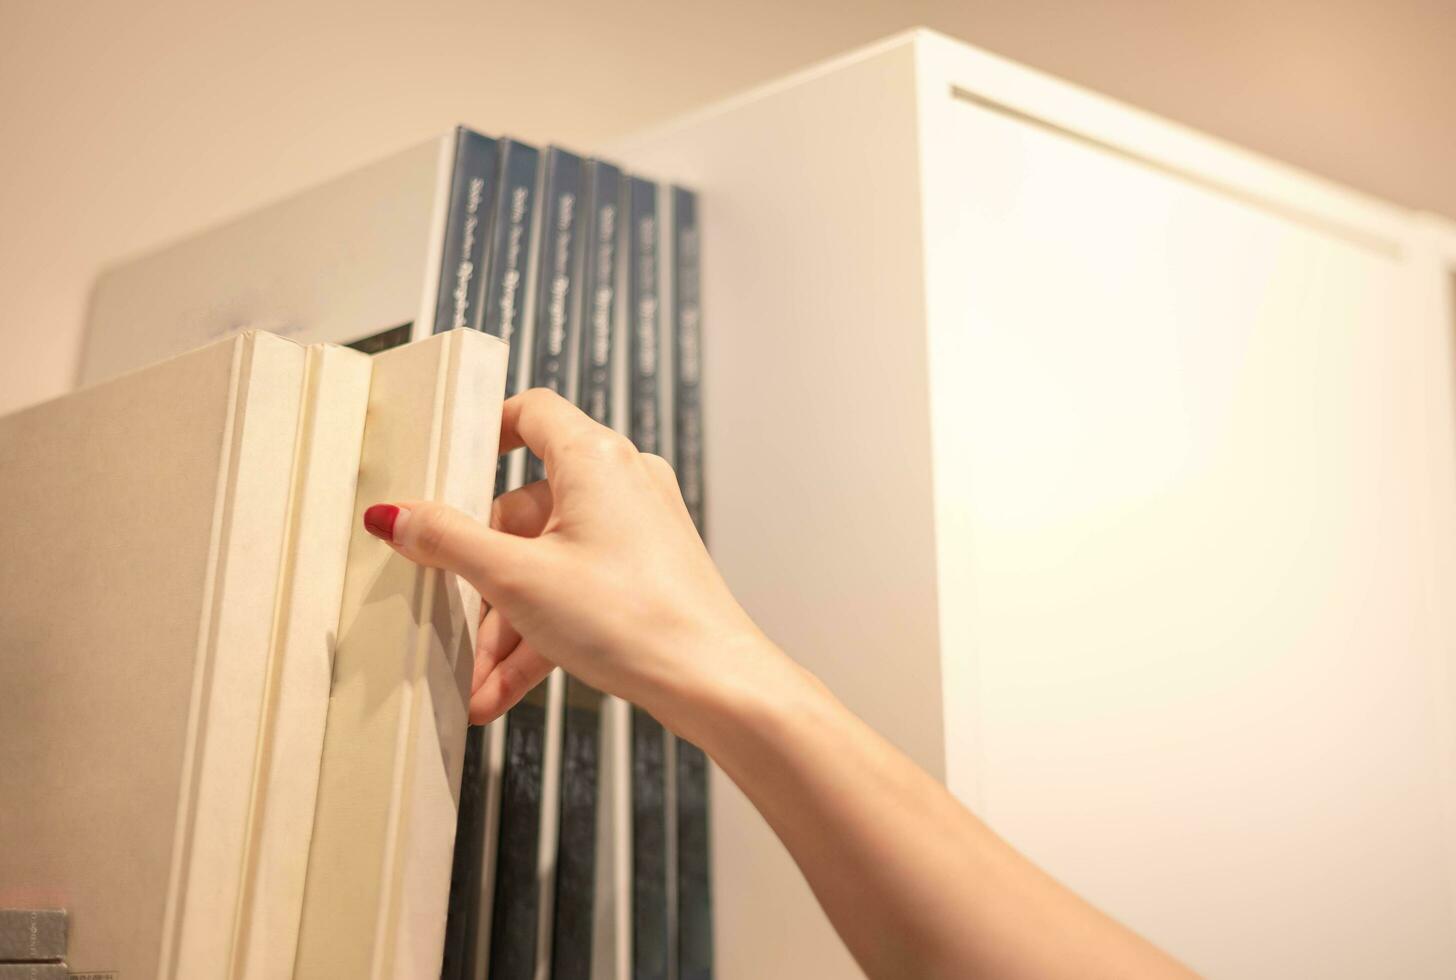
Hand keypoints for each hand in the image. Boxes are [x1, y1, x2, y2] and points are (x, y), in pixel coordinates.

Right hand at [362, 387, 774, 729]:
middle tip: (449, 621)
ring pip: (548, 563)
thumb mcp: (517, 578)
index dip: (484, 433)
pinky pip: (576, 593)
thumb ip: (448, 542)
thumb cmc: (633, 618)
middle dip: (482, 578)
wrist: (713, 683)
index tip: (446, 468)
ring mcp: (637, 531)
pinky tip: (500, 690)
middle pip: (525, 511)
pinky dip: (540, 635)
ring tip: (476, 682)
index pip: (531, 413)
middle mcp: (621, 484)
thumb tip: (395, 516)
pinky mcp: (645, 575)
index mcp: (595, 458)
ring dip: (506, 624)